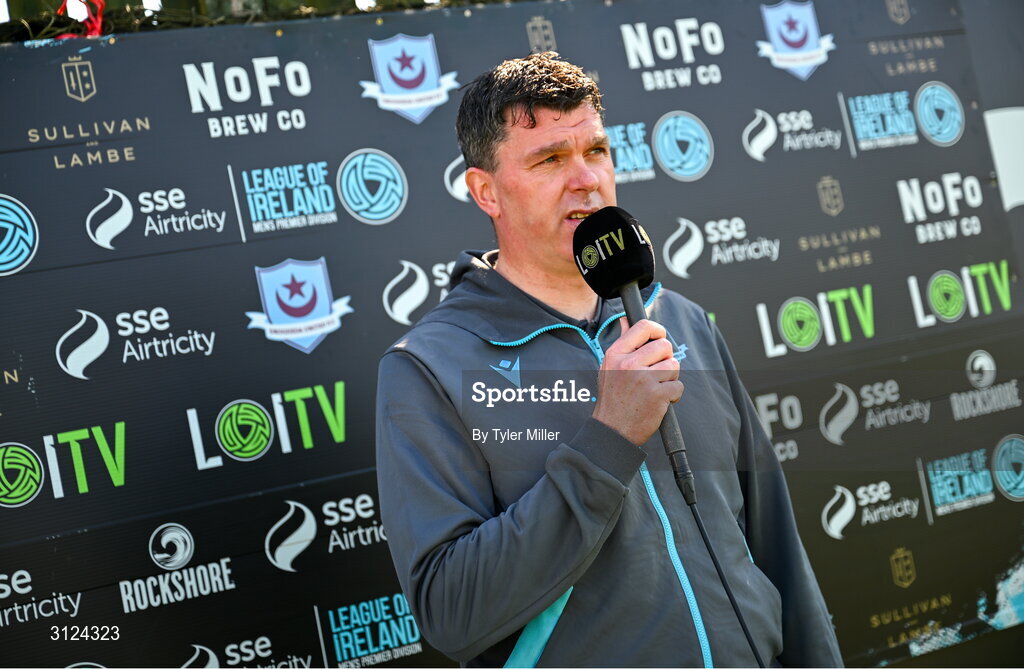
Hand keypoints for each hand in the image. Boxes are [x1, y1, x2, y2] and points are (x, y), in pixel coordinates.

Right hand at [592, 318, 683, 445]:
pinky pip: (678, 386)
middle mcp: (629, 363)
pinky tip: (660, 401)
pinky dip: (673, 395)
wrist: (612, 430)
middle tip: (657, 372)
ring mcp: (643, 379)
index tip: (660, 339)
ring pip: (674, 365)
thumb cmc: (613, 398)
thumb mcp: (609, 367)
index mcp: (616, 354)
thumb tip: (626, 320)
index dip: (658, 331)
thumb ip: (622, 343)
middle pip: (664, 346)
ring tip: (656, 388)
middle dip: (666, 359)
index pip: (643, 327)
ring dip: (670, 378)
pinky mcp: (657, 395)